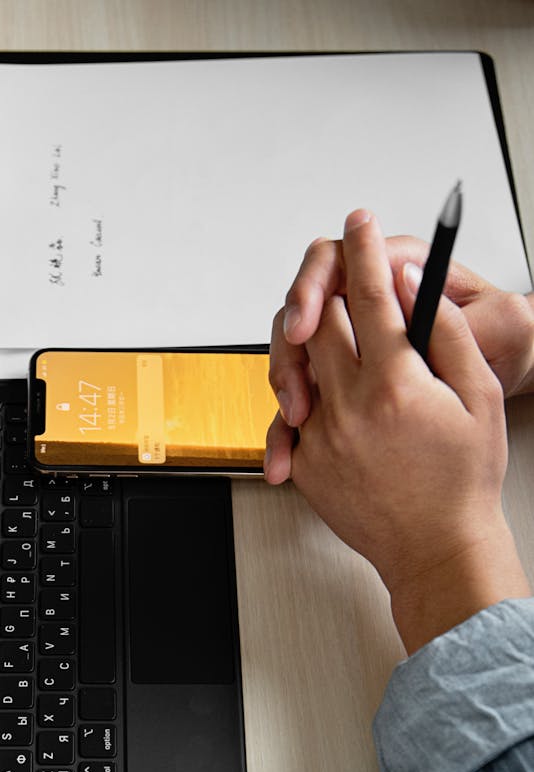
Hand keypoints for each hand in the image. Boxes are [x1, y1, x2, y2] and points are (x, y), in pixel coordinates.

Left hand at [270, 210, 530, 652]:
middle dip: (333, 292)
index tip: (361, 222)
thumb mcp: (479, 397)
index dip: (365, 247)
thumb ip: (446, 332)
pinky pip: (290, 410)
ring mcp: (319, 435)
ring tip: (346, 351)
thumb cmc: (462, 482)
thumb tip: (411, 283)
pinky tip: (335, 401)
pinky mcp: (304, 462)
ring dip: (315, 342)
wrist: (434, 548)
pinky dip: (308, 395)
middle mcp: (346, 405)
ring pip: (298, 361)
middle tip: (352, 291)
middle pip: (318, 318)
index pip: (368, 292)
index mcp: (393, 382)